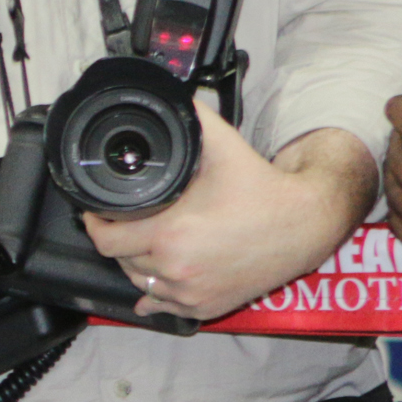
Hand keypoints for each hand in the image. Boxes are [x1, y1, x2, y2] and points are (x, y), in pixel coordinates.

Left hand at [83, 104, 374, 322]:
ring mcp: (191, 293)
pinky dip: (157, 293)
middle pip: (121, 261)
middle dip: (119, 240)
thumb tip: (170, 94)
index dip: (95, 224)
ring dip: (136, 265)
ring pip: (140, 283)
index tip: (96, 214)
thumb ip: (192, 119)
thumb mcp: (223, 147)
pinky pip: (164, 307)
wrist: (307, 223)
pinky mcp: (206, 307)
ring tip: (145, 241)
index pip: (106, 240)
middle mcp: (177, 270)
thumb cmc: (265, 190)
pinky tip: (159, 277)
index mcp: (171, 236)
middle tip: (125, 222)